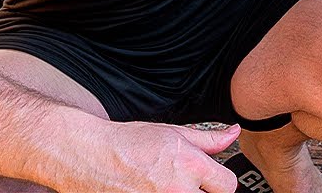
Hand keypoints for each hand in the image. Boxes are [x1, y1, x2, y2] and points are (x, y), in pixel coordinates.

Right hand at [77, 121, 240, 192]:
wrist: (88, 157)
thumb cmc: (127, 144)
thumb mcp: (173, 134)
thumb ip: (208, 140)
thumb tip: (233, 134)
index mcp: (190, 167)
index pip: (228, 186)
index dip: (219, 181)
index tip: (209, 180)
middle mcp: (179, 191)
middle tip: (185, 185)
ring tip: (167, 188)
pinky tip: (151, 191)